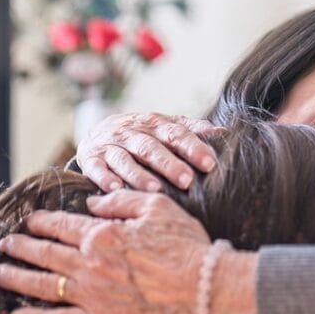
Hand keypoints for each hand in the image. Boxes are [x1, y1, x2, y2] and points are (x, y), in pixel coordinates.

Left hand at [0, 191, 210, 313]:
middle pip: (44, 253)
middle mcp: (88, 264)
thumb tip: (93, 203)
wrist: (203, 290)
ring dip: (16, 277)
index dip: (41, 221)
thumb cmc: (186, 247)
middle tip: (5, 242)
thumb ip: (121, 200)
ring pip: (41, 285)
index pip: (61, 225)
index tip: (29, 219)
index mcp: (102, 234)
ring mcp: (90, 295)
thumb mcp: (158, 208)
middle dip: (21, 246)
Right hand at [76, 111, 218, 191]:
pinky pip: (96, 168)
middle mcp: (132, 132)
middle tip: (187, 180)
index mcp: (155, 124)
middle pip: (151, 147)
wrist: (99, 132)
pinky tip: (115, 189)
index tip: (210, 164)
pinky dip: (105, 178)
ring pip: (125, 158)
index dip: (193, 147)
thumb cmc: (143, 135)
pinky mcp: (91, 158)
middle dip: (169, 164)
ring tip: (155, 189)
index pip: (176, 134)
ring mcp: (110, 145)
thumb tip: (223, 133)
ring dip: (139, 174)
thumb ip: (193, 130)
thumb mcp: (166, 127)